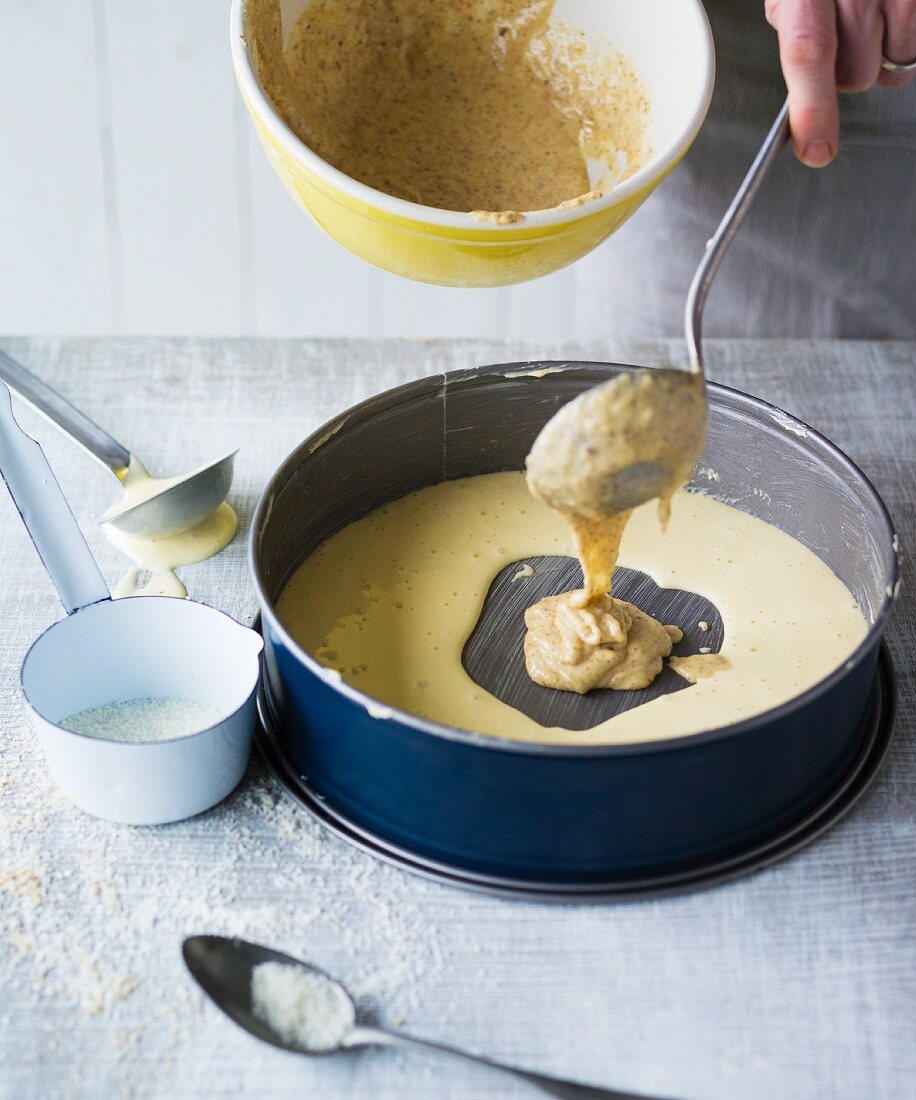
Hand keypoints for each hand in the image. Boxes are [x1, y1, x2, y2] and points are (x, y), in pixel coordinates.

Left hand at [764, 0, 915, 165]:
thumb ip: (793, 20)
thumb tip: (800, 74)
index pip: (808, 54)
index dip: (813, 109)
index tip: (816, 150)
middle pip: (856, 76)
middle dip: (849, 68)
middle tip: (846, 33)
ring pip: (894, 65)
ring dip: (884, 51)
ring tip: (874, 12)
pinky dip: (909, 36)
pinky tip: (896, 9)